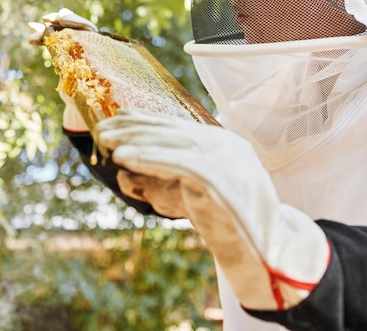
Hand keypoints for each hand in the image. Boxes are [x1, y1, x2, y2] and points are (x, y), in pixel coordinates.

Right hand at [29, 8, 96, 130]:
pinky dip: (41, 39)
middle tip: (47, 19)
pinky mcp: (65, 53)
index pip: (88, 27)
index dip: (74, 21)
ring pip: (61, 33)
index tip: (60, 18)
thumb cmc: (96, 97)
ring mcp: (76, 47)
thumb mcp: (91, 87)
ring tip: (31, 28)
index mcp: (101, 48)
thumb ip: (85, 76)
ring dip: (45, 29)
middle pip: (74, 26)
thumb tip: (78, 71)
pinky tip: (31, 38)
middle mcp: (90, 44)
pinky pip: (53, 43)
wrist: (88, 105)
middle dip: (59, 21)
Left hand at [96, 108, 329, 310]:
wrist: (264, 248)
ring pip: (173, 142)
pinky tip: (125, 157)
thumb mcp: (191, 196)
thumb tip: (124, 174)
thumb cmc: (227, 224)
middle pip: (173, 130)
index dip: (146, 121)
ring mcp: (225, 157)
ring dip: (136, 140)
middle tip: (102, 129)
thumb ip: (165, 181)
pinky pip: (178, 162)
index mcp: (223, 144)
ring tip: (107, 142)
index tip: (118, 119)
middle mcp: (225, 144)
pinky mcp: (220, 174)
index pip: (179, 127)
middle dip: (135, 128)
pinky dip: (149, 158)